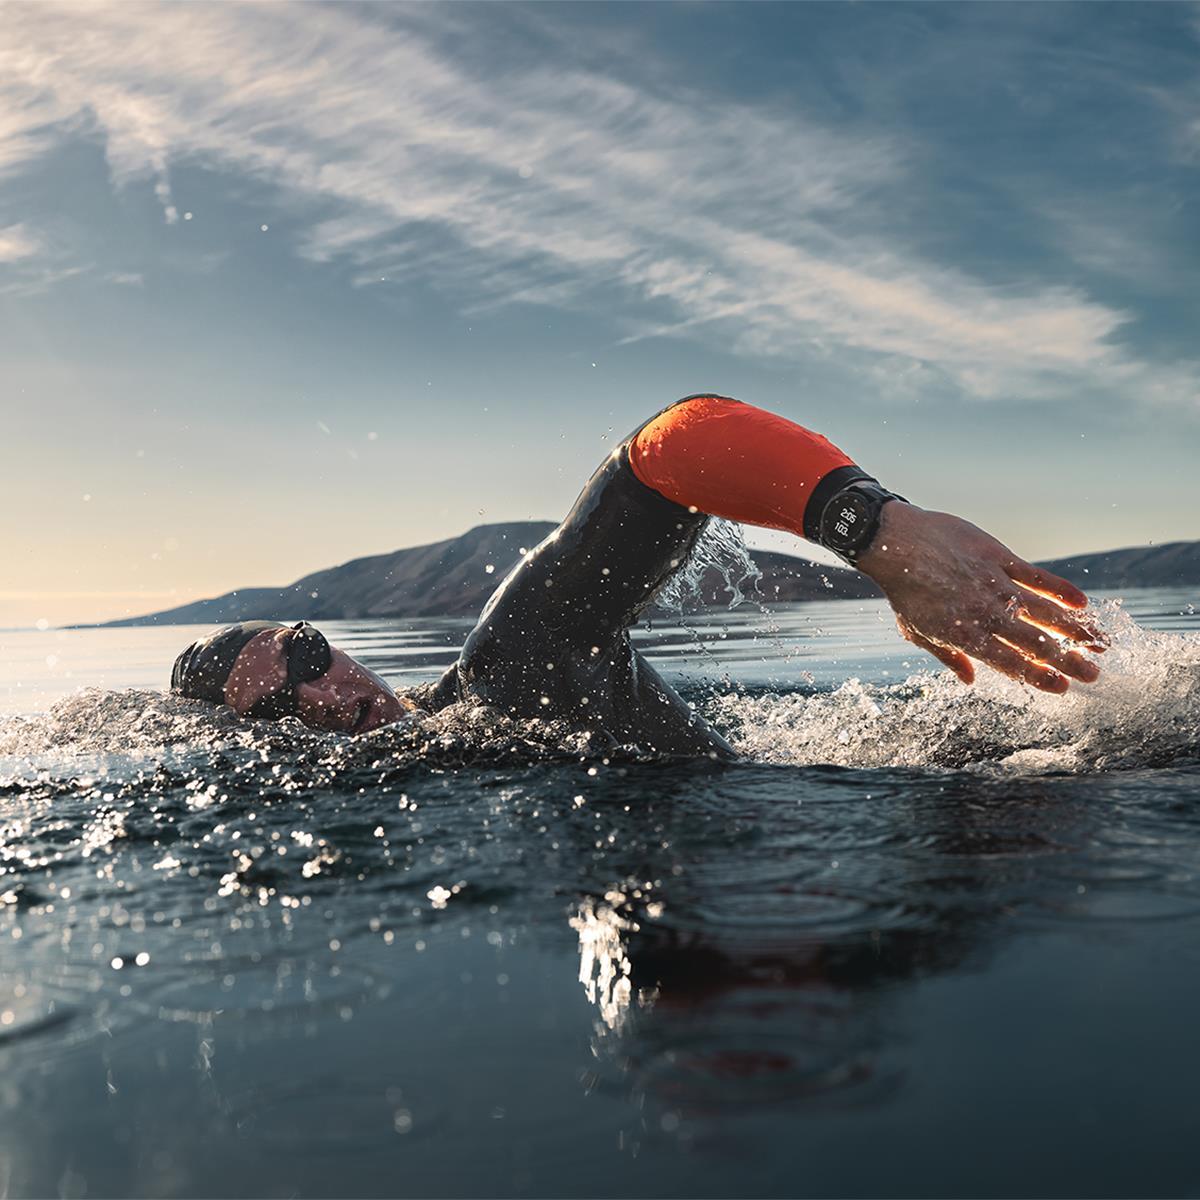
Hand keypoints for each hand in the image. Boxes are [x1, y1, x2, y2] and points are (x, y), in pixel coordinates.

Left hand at [856, 503, 1105, 692]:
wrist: (895, 543)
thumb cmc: (904, 591)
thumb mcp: (917, 631)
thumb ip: (948, 657)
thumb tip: (970, 680)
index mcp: (963, 636)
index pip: (1010, 664)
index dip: (1039, 677)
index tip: (1063, 688)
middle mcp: (983, 613)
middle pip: (1034, 643)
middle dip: (1068, 661)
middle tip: (1093, 675)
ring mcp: (993, 584)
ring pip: (1043, 611)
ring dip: (1074, 629)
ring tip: (1100, 643)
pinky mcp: (998, 557)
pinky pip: (1036, 576)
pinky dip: (1061, 589)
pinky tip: (1082, 603)